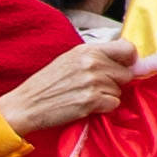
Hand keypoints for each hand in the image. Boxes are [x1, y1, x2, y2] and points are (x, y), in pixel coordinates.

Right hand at [1, 33, 138, 133]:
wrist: (27, 105)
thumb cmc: (47, 84)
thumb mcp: (69, 60)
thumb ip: (94, 57)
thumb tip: (123, 59)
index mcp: (87, 50)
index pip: (127, 48)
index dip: (129, 60)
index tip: (125, 67)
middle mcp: (92, 63)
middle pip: (125, 73)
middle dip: (115, 82)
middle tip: (96, 87)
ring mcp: (92, 81)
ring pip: (119, 90)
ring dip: (107, 96)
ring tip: (86, 96)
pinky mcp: (91, 101)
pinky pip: (114, 104)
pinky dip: (104, 108)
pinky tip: (88, 106)